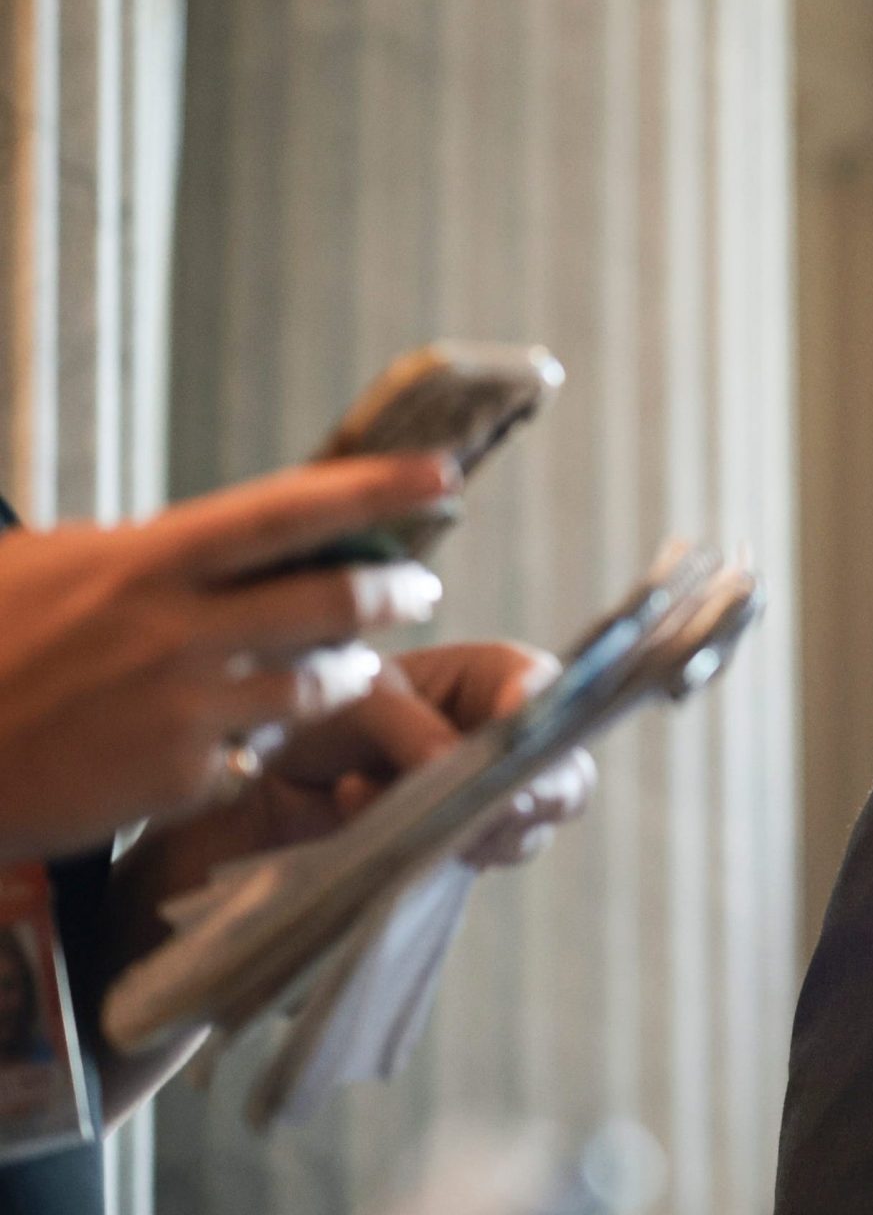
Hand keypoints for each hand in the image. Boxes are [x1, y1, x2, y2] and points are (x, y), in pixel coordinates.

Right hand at [0, 456, 453, 861]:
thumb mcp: (48, 569)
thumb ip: (142, 557)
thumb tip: (215, 543)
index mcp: (146, 561)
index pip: (288, 511)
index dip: (374, 489)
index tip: (442, 474)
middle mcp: (176, 630)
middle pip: (332, 604)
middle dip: (394, 595)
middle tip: (420, 587)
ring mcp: (182, 708)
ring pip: (317, 686)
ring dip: (346, 673)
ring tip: (350, 665)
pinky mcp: (176, 779)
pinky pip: (257, 757)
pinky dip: (260, 745)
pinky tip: (243, 740)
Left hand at [248, 642, 596, 867]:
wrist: (267, 783)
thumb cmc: (316, 714)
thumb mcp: (357, 700)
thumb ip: (408, 728)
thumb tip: (450, 767)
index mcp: (497, 678)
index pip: (545, 693)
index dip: (537, 720)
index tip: (511, 745)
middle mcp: (510, 740)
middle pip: (565, 777)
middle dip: (527, 797)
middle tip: (492, 807)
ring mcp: (494, 800)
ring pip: (524, 830)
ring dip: (465, 828)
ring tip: (382, 802)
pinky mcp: (467, 846)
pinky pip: (476, 861)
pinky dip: (431, 852)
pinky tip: (378, 830)